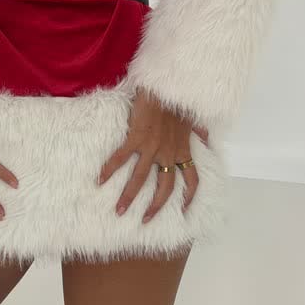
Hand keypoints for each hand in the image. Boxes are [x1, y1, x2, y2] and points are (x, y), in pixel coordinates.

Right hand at [98, 90, 207, 222]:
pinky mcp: (136, 138)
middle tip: (145, 220)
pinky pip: (121, 158)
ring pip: (141, 179)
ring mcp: (153, 147)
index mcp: (183, 149)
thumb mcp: (192, 116)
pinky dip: (109, 170)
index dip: (190, 197)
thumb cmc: (177, 98)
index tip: (185, 210)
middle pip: (165, 188)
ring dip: (129, 197)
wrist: (166, 84)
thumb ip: (197, 130)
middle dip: (155, 207)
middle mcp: (169, 153)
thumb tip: (205, 135)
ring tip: (119, 210)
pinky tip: (99, 180)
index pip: (192, 179)